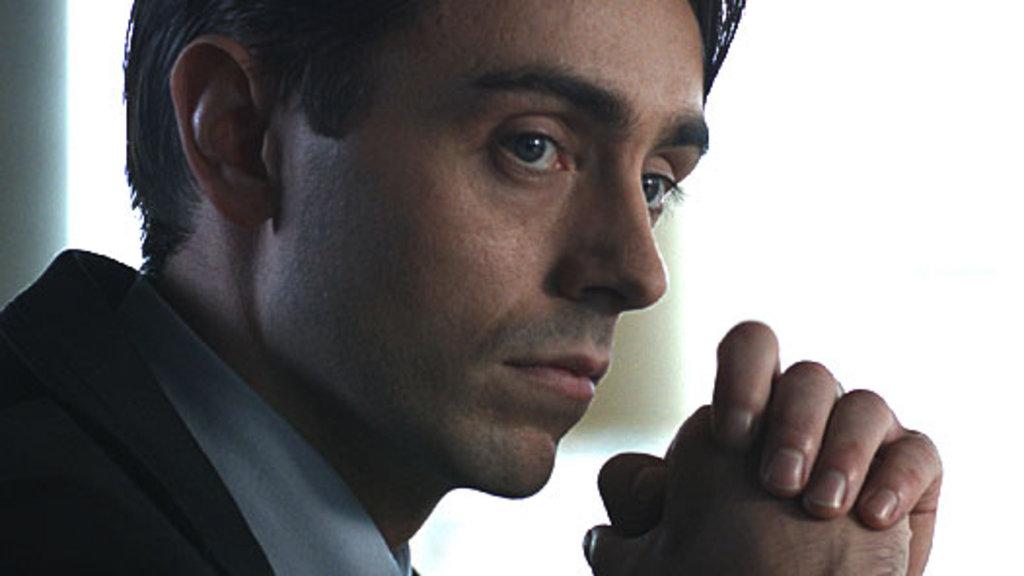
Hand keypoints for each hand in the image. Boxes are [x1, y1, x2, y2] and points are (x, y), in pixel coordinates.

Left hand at [585, 321, 942, 574]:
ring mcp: (859, 445)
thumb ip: (635, 505)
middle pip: (810, 375)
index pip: (750, 349)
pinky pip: (920, 452)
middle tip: (777, 484)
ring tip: (820, 507)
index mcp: (748, 415)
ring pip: (866, 405)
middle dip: (795, 424)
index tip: (729, 437)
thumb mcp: (657, 555)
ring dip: (844, 452)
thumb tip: (614, 492)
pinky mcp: (907, 480)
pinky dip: (900, 477)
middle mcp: (804, 418)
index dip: (742, 378)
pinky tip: (872, 519)